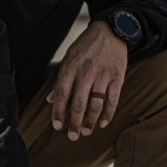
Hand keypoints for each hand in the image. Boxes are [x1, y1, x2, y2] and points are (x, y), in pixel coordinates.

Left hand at [46, 20, 126, 140]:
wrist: (111, 30)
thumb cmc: (86, 46)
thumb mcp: (69, 57)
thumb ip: (60, 79)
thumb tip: (49, 100)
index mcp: (71, 66)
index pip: (61, 94)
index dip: (58, 112)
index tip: (57, 126)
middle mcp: (86, 71)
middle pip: (78, 103)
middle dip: (74, 123)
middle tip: (72, 136)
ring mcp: (103, 74)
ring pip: (96, 104)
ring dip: (90, 121)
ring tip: (86, 131)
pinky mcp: (117, 76)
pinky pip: (113, 99)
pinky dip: (108, 114)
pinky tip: (103, 123)